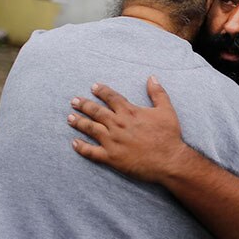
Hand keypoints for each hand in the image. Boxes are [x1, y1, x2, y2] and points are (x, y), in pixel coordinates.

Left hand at [67, 76, 189, 183]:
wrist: (169, 160)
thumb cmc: (169, 135)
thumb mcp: (166, 110)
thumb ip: (157, 93)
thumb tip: (151, 77)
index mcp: (129, 112)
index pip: (111, 97)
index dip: (101, 91)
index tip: (94, 87)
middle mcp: (118, 124)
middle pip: (96, 111)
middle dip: (84, 105)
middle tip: (74, 101)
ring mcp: (112, 141)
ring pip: (90, 129)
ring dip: (79, 122)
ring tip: (70, 118)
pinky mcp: (111, 157)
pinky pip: (91, 151)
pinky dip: (81, 147)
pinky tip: (74, 143)